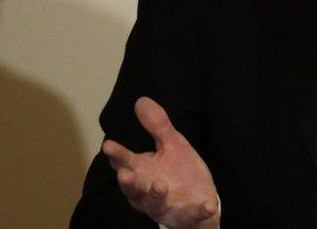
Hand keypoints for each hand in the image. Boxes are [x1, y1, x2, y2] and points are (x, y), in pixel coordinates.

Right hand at [102, 97, 219, 228]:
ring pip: (154, 204)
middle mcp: (147, 191)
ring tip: (160, 184)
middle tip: (125, 174)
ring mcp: (164, 206)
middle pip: (133, 188)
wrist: (198, 197)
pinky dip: (198, 211)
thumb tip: (141, 100)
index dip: (117, 155)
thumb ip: (157, 126)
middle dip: (128, 182)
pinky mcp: (184, 216)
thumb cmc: (178, 170)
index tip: (109, 145)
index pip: (126, 162)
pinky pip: (191, 215)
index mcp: (142, 171)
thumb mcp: (172, 144)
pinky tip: (208, 205)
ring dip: (155, 195)